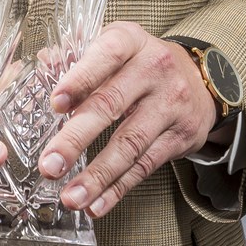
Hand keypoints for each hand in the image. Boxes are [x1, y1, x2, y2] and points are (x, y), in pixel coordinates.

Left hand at [38, 22, 217, 218]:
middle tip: (49, 165)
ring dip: (97, 176)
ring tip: (70, 197)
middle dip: (76, 139)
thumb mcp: (116, 43)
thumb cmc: (142, 60)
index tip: (55, 104)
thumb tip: (44, 63)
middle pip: (111, 105)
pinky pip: (145, 166)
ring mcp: (169, 105)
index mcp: (132, 40)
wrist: (201, 79)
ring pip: (129, 145)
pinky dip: (118, 188)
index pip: (106, 55)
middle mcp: (154, 70)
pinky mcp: (180, 137)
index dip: (80, 78)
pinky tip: (96, 204)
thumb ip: (78, 52)